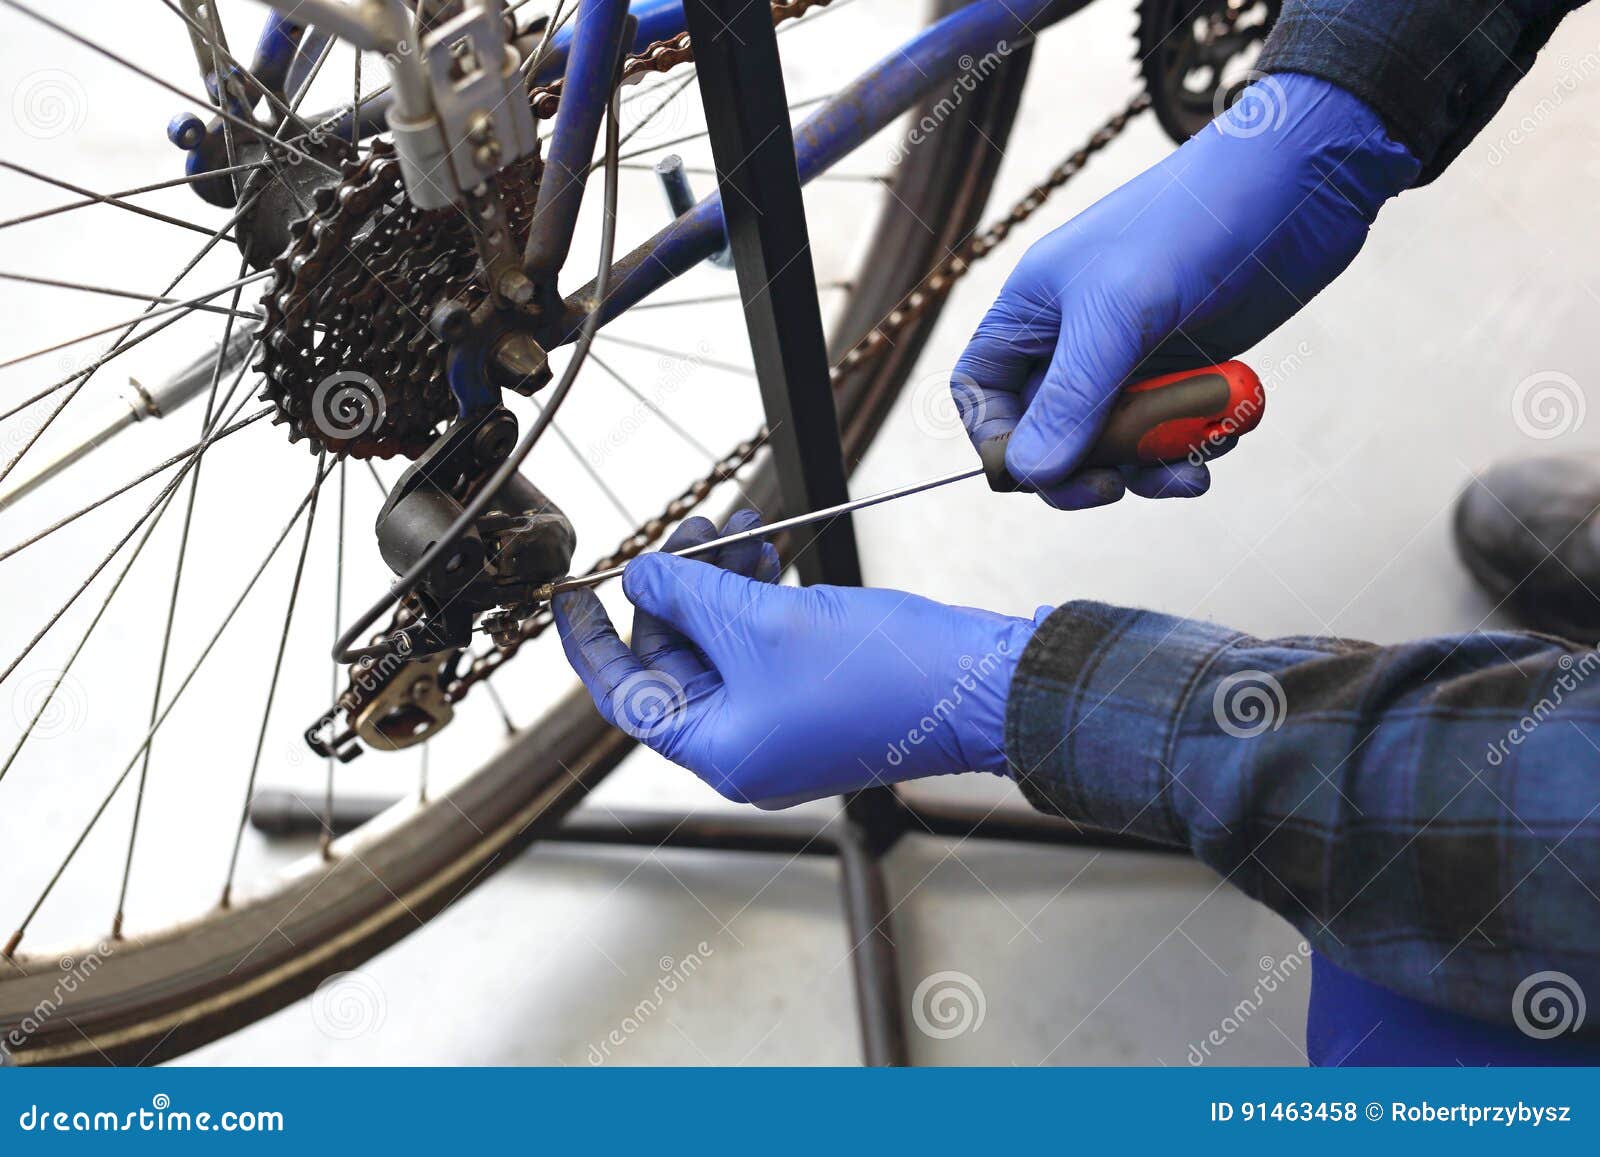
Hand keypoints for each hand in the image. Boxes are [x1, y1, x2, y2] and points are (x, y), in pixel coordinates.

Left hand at [553, 511, 1043, 807]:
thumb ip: (688, 593)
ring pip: (721, 640)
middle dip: (677, 587)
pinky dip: (757, 593)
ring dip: (722, 579)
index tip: (570, 593)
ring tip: (738, 523)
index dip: (592, 640)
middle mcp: (744, 744)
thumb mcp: (763, 623)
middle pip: (674, 658)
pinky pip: (762, 640)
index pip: (624, 695)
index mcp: (719, 750)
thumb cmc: (882, 674)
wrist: (980, 686)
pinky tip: (769, 548)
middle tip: (689, 529)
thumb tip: (641, 573)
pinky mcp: (814, 692)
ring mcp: (781, 720)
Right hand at [954, 73, 1418, 508]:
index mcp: (1033, 310)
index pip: (982, 392)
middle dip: (1083, 468)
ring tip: (1194, 462)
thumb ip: (1073, 397)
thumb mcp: (1120, 312)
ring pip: (1114, 444)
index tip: (1039, 471)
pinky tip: (1225, 433)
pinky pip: (1167, 432)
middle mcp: (1072, 338)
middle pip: (1046, 434)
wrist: (1299, 185)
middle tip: (1117, 487)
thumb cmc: (1193, 223)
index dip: (998, 439)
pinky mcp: (1182, 369)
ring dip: (1151, 464)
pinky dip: (1192, 444)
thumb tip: (1032, 474)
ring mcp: (1129, 357)